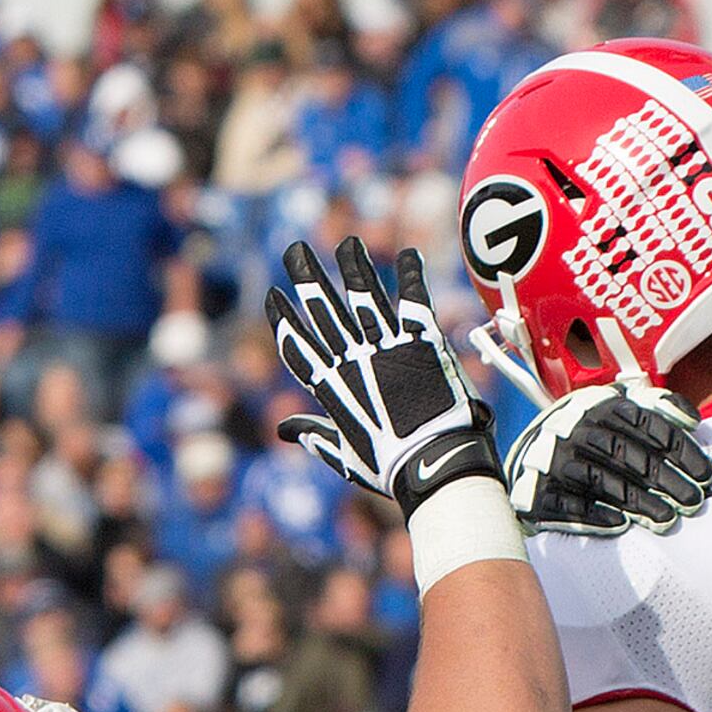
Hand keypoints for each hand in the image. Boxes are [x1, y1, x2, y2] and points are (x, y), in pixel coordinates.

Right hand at [265, 238, 501, 519]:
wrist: (437, 464)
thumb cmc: (392, 468)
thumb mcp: (346, 456)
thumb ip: (315, 435)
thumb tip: (284, 430)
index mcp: (333, 389)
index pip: (299, 346)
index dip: (285, 318)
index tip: (273, 293)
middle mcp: (355, 360)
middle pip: (323, 311)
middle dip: (308, 277)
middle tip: (296, 250)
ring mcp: (388, 347)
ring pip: (363, 296)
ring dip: (354, 266)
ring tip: (349, 243)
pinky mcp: (422, 341)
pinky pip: (413, 299)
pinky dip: (411, 275)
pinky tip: (410, 255)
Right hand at [508, 381, 711, 537]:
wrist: (529, 455)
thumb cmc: (588, 435)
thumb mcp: (618, 408)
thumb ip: (656, 408)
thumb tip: (692, 420)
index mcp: (600, 404)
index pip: (647, 424)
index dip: (679, 450)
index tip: (704, 475)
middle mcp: (576, 427)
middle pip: (627, 454)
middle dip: (665, 480)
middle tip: (692, 502)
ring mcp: (554, 458)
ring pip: (602, 481)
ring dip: (637, 502)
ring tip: (666, 519)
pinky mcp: (537, 488)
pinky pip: (569, 504)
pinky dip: (595, 516)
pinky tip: (622, 526)